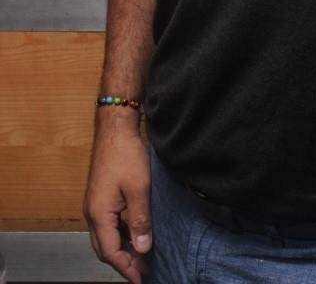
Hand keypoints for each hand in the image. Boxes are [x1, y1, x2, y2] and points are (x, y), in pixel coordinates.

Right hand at [83, 117, 151, 283]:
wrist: (115, 127)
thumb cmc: (126, 155)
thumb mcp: (138, 188)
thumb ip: (140, 220)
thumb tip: (142, 248)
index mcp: (99, 214)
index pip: (111, 251)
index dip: (126, 267)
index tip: (140, 278)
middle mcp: (92, 212)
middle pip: (104, 248)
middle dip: (122, 262)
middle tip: (142, 271)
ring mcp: (95, 204)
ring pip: (106, 236)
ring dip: (122, 248)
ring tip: (141, 256)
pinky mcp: (101, 196)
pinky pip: (108, 224)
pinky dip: (120, 234)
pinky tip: (134, 233)